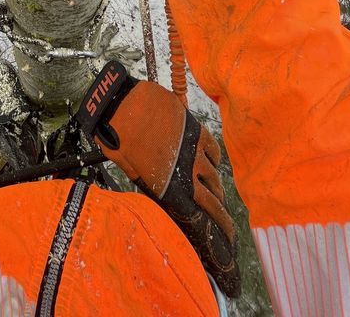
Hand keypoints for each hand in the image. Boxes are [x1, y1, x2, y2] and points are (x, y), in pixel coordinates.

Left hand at [77, 61, 240, 297]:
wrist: (122, 106)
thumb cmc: (120, 141)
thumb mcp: (133, 173)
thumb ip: (153, 188)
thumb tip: (167, 200)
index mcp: (169, 189)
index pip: (199, 217)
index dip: (213, 231)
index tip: (225, 242)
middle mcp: (186, 175)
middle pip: (213, 203)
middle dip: (223, 219)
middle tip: (229, 230)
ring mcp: (193, 152)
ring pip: (214, 178)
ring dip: (216, 189)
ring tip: (216, 195)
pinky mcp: (196, 131)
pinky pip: (213, 152)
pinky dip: (215, 160)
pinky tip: (212, 163)